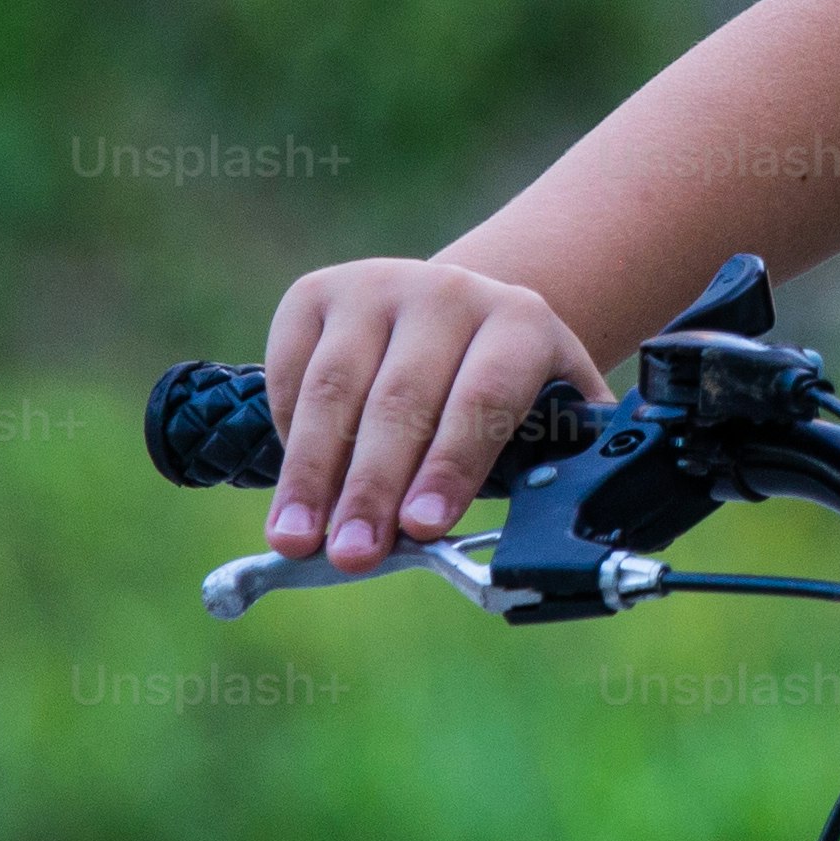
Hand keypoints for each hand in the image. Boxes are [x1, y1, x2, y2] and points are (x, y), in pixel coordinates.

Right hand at [260, 259, 611, 570]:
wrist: (455, 312)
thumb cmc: (503, 387)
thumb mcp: (549, 410)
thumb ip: (553, 464)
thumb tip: (542, 537)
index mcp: (519, 322)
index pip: (484, 398)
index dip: (452, 466)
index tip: (423, 527)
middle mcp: (448, 292)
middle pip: (402, 400)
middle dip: (373, 487)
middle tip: (353, 555)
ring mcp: (376, 286)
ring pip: (334, 389)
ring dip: (311, 473)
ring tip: (296, 539)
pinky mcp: (317, 293)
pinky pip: (290, 372)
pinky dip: (286, 435)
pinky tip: (293, 488)